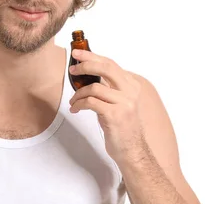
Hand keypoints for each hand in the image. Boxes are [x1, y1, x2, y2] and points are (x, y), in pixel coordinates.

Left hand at [68, 49, 146, 163]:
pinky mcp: (115, 115)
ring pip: (94, 87)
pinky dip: (79, 104)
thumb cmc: (122, 127)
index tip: (78, 53)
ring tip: (74, 102)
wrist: (132, 150)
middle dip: (85, 65)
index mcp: (131, 85)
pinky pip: (90, 102)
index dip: (92, 56)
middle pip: (105, 68)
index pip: (110, 64)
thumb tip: (88, 73)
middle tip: (72, 69)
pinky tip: (75, 109)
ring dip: (78, 94)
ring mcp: (124, 103)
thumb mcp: (119, 102)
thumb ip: (109, 87)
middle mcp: (130, 92)